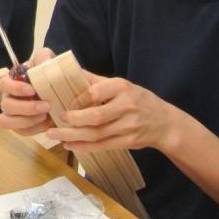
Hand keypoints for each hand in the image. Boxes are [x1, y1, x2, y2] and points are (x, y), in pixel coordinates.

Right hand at [0, 47, 54, 134]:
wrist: (62, 92)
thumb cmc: (50, 76)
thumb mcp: (48, 62)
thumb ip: (44, 57)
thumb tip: (43, 61)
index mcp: (12, 81)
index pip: (3, 84)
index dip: (15, 88)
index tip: (32, 90)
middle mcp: (8, 98)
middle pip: (6, 105)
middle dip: (25, 108)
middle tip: (46, 106)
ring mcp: (13, 114)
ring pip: (7, 122)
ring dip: (26, 121)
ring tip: (45, 117)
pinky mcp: (21, 127)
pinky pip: (21, 132)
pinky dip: (34, 129)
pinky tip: (47, 124)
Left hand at [48, 72, 180, 153]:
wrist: (165, 123)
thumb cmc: (138, 100)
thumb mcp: (122, 85)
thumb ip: (96, 81)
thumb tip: (70, 71)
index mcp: (122, 88)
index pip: (95, 92)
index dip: (77, 99)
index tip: (65, 103)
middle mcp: (127, 107)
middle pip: (96, 116)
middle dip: (73, 120)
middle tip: (56, 120)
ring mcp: (129, 126)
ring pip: (97, 134)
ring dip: (73, 136)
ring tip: (54, 134)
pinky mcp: (128, 142)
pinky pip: (102, 146)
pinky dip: (84, 146)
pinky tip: (69, 145)